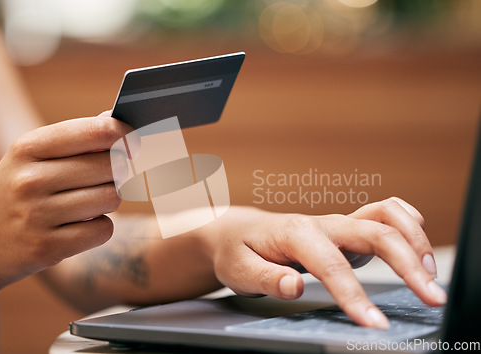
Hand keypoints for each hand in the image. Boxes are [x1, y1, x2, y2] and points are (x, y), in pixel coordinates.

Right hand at [0, 113, 132, 303]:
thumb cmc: (20, 191)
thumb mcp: (34, 158)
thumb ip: (76, 138)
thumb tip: (115, 120)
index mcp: (28, 147)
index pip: (97, 131)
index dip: (125, 134)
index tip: (133, 140)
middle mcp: (30, 179)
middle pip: (112, 166)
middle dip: (118, 172)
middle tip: (106, 178)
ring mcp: (37, 215)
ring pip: (112, 198)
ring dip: (109, 201)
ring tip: (88, 203)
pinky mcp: (47, 247)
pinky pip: (103, 230)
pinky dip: (100, 228)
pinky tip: (80, 227)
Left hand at [205, 198, 445, 328]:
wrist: (238, 231)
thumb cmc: (238, 251)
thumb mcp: (240, 270)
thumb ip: (267, 278)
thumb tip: (294, 286)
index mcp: (295, 233)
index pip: (332, 265)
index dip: (355, 295)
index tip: (374, 323)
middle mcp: (322, 224)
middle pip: (374, 232)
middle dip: (408, 263)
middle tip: (431, 296)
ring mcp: (336, 224)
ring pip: (386, 216)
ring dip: (415, 238)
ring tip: (430, 273)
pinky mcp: (345, 230)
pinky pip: (383, 214)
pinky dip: (407, 223)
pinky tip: (417, 245)